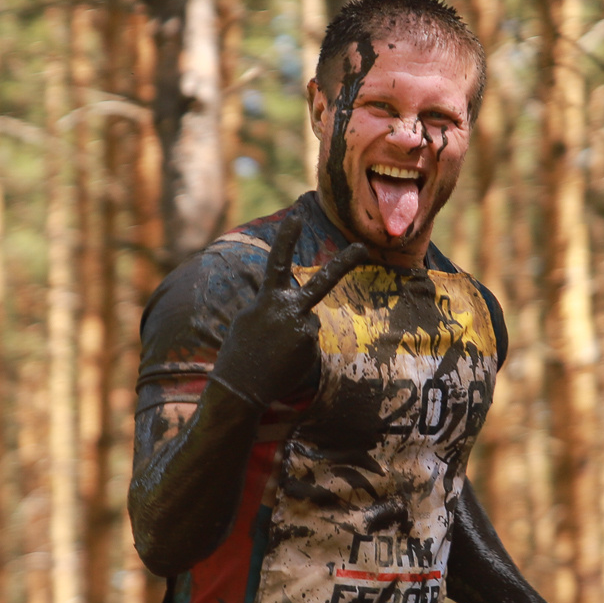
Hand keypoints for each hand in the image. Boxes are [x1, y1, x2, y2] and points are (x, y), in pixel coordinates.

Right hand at [207, 221, 370, 409]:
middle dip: (345, 262)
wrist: (240, 386)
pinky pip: (308, 343)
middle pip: (323, 282)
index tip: (295, 216)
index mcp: (267, 299)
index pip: (277, 262)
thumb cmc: (240, 353)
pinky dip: (298, 351)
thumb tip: (298, 308)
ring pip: (308, 323)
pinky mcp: (311, 346)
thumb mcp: (249, 320)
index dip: (286, 238)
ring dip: (294, 336)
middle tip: (363, 248)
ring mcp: (303, 328)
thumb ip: (271, 306)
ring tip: (274, 354)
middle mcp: (288, 309)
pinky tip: (283, 363)